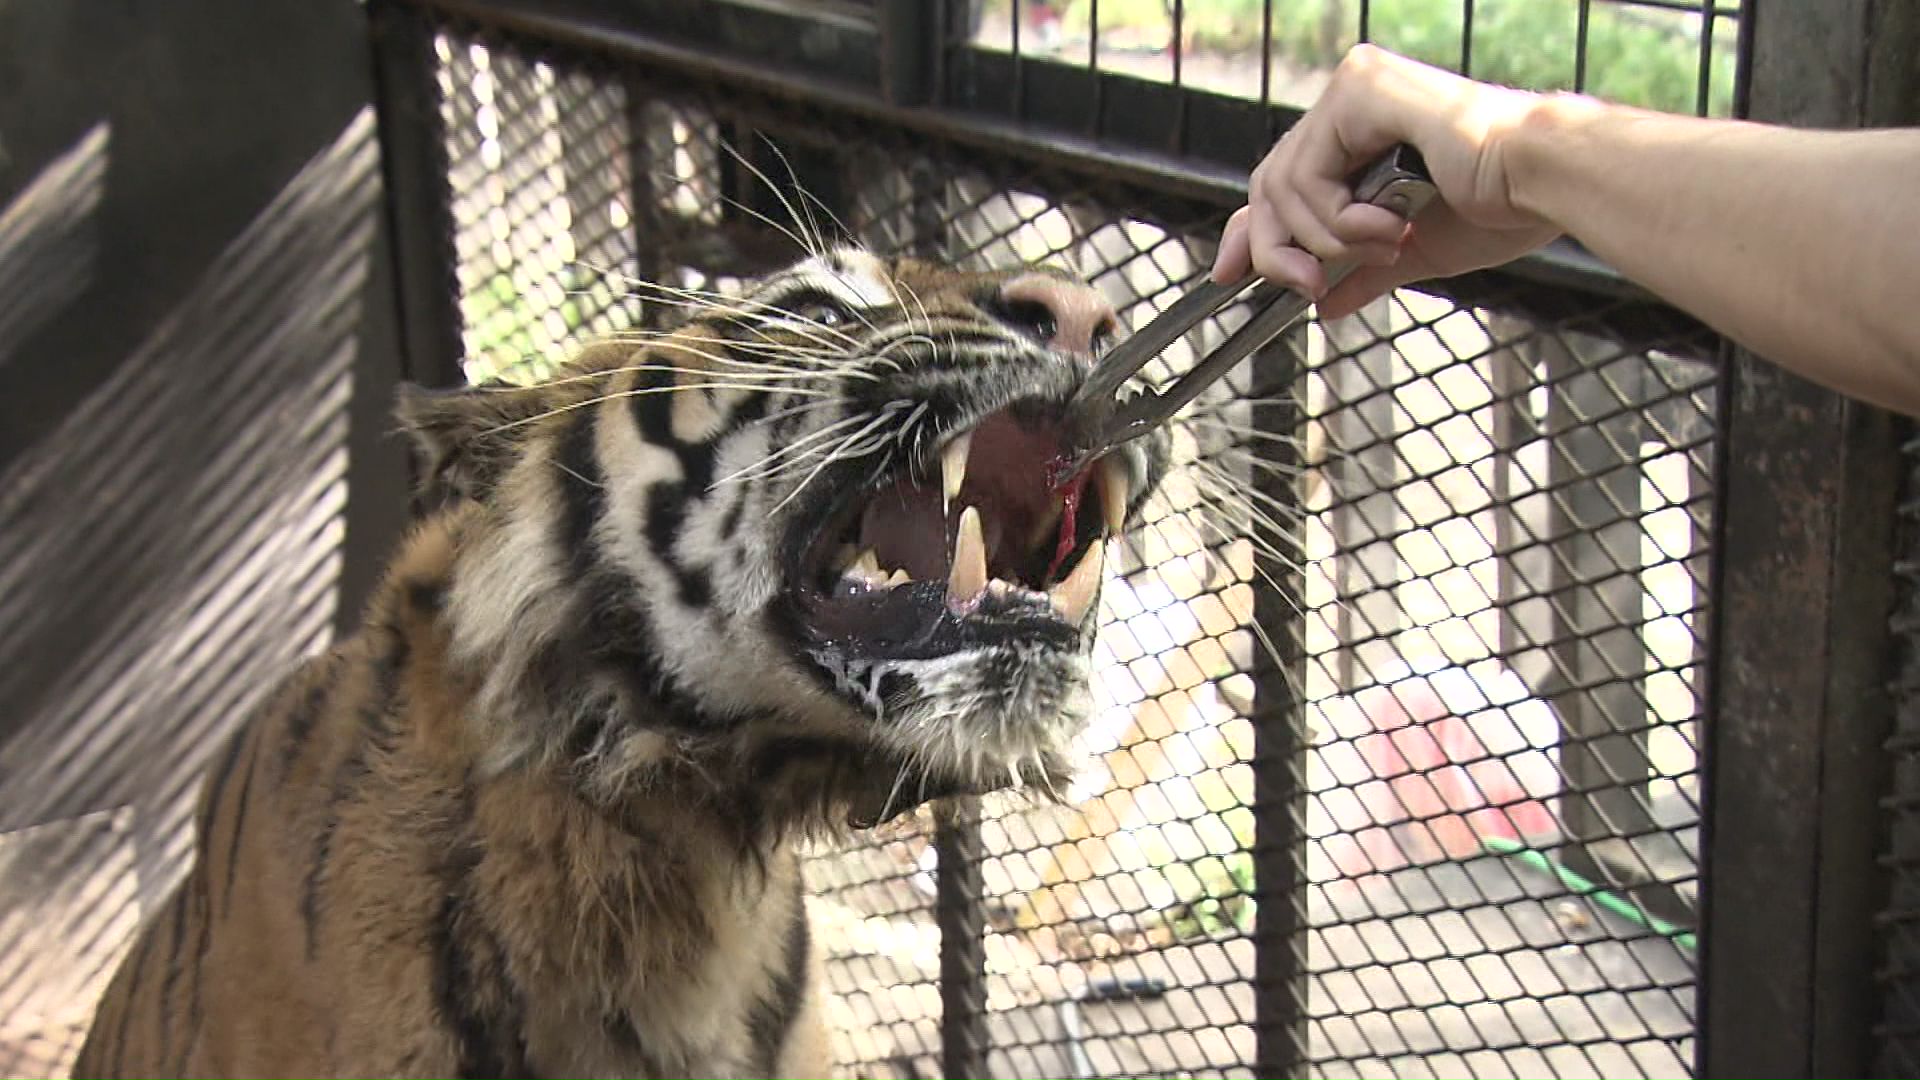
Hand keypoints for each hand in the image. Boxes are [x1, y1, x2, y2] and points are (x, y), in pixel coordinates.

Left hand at [1212, 45, 1569, 318]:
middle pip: (1270, 185)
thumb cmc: (1502, 206)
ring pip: (1282, 185)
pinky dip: (1338, 218)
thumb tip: (1324, 303)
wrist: (1543, 186)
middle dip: (1279, 250)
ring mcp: (1355, 89)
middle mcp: (1353, 98)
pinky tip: (1388, 225)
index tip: (1229, 273)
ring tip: (1383, 246)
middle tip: (1309, 286)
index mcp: (1365, 128)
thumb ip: (1360, 271)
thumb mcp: (1413, 251)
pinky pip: (1309, 172)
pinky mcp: (1363, 92)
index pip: (1281, 178)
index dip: (1249, 230)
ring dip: (1324, 239)